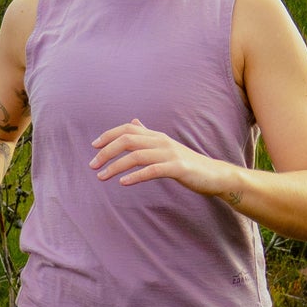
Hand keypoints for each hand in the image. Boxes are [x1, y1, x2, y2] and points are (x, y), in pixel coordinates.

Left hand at [89, 117, 223, 195]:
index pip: (127, 129)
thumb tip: (134, 123)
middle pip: (127, 140)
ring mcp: (169, 154)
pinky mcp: (177, 168)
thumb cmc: (187, 163)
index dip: (108, 135)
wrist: (213, 175)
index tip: (94, 147)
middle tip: (93, 165)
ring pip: (136, 156)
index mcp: (156, 136)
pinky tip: (123, 183)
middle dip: (107, 152)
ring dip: (115, 166)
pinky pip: (152, 170)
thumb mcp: (165, 147)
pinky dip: (135, 176)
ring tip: (102, 177)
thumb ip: (148, 136)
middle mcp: (161, 141)